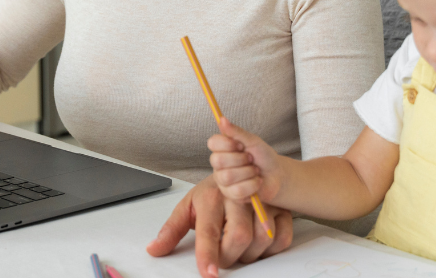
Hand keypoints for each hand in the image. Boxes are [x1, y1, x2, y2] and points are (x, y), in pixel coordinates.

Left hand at [146, 175, 293, 277]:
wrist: (239, 168)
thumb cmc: (212, 193)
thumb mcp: (188, 207)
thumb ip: (171, 230)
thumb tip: (154, 249)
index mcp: (211, 196)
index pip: (209, 230)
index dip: (208, 254)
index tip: (209, 273)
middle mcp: (238, 196)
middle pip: (239, 237)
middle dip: (229, 256)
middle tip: (221, 256)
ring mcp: (262, 200)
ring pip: (262, 239)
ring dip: (249, 254)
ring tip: (237, 247)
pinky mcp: (280, 208)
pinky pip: (281, 238)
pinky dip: (270, 250)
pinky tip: (257, 244)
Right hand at [208, 117, 283, 203]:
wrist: (277, 175)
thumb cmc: (263, 157)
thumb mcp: (253, 141)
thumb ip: (236, 132)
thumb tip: (221, 119)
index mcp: (222, 149)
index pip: (212, 143)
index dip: (227, 144)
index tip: (241, 145)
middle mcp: (219, 165)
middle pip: (218, 161)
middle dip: (241, 160)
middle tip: (251, 159)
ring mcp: (223, 181)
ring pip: (228, 177)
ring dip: (249, 173)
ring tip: (255, 171)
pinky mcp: (231, 195)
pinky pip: (237, 191)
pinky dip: (252, 185)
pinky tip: (256, 182)